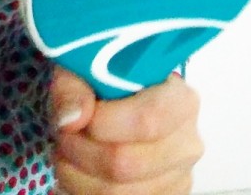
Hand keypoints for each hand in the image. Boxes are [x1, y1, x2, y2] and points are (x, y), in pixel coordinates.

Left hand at [50, 68, 202, 194]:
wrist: (110, 107)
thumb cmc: (100, 85)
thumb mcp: (82, 68)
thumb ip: (74, 87)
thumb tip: (72, 119)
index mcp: (178, 99)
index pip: (148, 119)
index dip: (104, 122)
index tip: (78, 116)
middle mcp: (186, 142)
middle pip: (126, 162)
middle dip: (80, 148)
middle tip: (64, 132)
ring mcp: (177, 178)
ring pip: (116, 192)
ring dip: (76, 172)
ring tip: (68, 148)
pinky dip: (83, 189)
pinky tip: (80, 168)